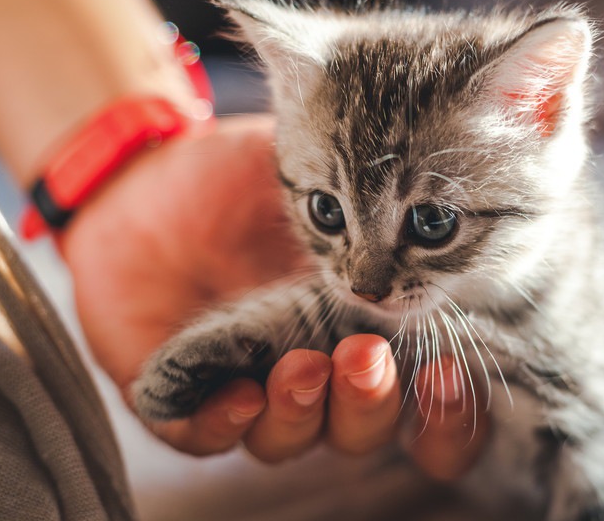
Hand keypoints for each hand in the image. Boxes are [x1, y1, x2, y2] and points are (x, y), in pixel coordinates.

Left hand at [58, 115, 487, 475]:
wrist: (141, 173)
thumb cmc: (241, 171)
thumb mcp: (322, 163)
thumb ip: (385, 181)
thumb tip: (462, 170)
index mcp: (362, 326)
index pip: (422, 400)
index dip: (445, 412)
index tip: (446, 373)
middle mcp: (315, 367)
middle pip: (363, 429)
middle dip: (373, 405)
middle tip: (366, 354)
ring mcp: (249, 384)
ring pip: (292, 440)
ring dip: (307, 414)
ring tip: (302, 366)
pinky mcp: (181, 394)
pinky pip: (204, 438)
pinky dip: (225, 427)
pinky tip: (240, 396)